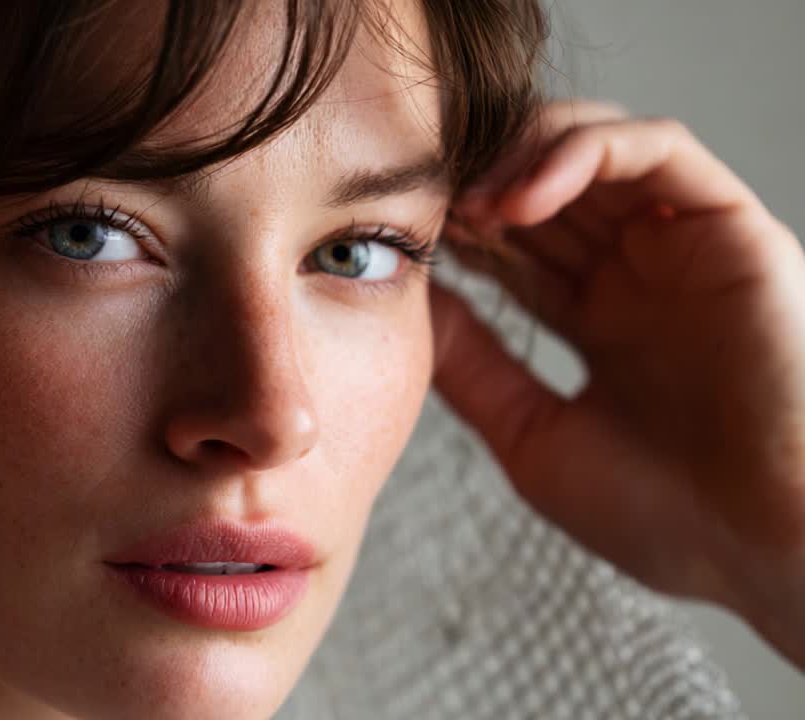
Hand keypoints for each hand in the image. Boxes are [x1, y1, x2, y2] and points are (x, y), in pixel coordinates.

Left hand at [430, 100, 804, 668]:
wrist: (772, 549)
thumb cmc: (667, 518)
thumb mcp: (533, 437)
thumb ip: (475, 368)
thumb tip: (412, 306)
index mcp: (599, 321)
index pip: (514, 244)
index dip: (454, 230)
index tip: (400, 238)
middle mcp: (639, 274)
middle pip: (544, 188)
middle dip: (476, 185)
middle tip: (421, 203)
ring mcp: (682, 247)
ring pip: (593, 149)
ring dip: (519, 159)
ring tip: (470, 205)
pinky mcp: (729, 227)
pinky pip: (657, 149)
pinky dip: (584, 151)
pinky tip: (523, 198)